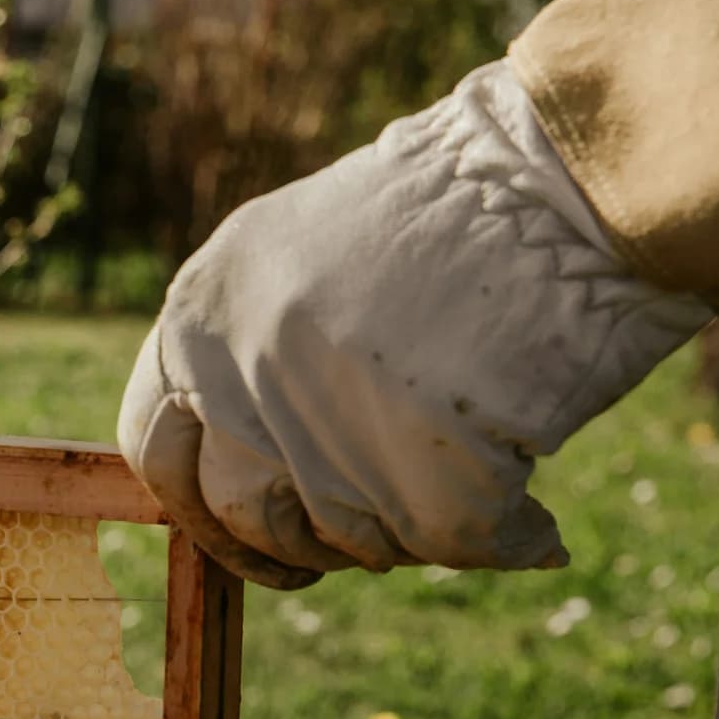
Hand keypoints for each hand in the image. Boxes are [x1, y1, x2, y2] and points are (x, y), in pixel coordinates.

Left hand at [118, 61, 711, 589]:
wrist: (565, 174)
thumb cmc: (450, 213)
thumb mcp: (297, 257)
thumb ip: (245, 356)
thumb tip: (237, 476)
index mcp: (199, 310)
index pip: (153, 449)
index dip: (202, 511)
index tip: (252, 537)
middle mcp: (240, 362)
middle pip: (244, 512)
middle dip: (305, 543)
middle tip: (371, 535)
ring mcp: (324, 412)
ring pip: (346, 535)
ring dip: (408, 534)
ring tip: (469, 488)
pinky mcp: (420, 456)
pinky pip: (447, 543)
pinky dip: (501, 543)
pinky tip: (533, 527)